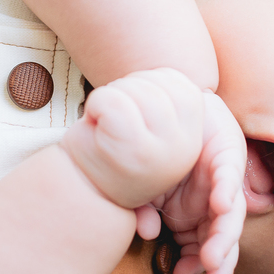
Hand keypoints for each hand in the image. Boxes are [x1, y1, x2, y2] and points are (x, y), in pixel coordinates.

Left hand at [60, 68, 203, 210]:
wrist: (81, 189)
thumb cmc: (112, 149)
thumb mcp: (150, 126)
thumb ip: (169, 102)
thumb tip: (189, 92)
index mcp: (193, 139)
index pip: (182, 85)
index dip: (150, 86)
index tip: (135, 113)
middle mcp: (184, 148)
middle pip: (158, 84)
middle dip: (127, 89)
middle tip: (113, 117)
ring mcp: (160, 151)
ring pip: (136, 89)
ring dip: (110, 95)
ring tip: (106, 122)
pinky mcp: (130, 150)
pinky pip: (113, 101)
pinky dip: (96, 103)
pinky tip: (95, 122)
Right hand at [147, 91, 245, 273]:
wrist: (169, 108)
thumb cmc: (155, 154)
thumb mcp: (144, 190)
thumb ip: (144, 211)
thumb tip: (147, 233)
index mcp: (196, 216)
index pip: (203, 248)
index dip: (195, 266)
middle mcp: (213, 204)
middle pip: (222, 240)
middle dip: (219, 266)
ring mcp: (223, 183)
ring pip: (230, 217)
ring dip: (224, 237)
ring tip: (216, 258)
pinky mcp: (229, 157)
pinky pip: (229, 178)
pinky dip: (226, 192)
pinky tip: (222, 206)